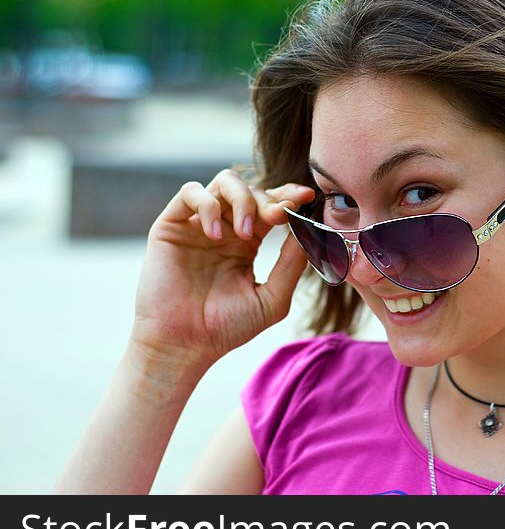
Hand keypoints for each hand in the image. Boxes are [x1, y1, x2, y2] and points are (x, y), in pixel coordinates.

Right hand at [129, 168, 315, 371]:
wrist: (184, 346)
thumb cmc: (227, 328)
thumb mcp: (272, 298)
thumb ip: (292, 265)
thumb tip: (310, 230)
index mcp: (248, 243)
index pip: (271, 207)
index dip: (289, 196)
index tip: (306, 197)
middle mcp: (224, 229)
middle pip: (252, 190)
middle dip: (270, 199)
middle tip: (278, 217)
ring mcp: (198, 225)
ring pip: (224, 182)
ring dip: (243, 199)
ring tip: (246, 234)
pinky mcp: (171, 226)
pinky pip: (190, 192)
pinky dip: (207, 204)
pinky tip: (216, 234)